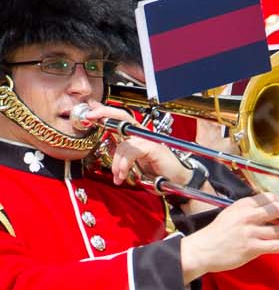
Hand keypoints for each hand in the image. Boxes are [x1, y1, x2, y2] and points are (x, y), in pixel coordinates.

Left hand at [76, 103, 190, 189]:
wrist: (178, 180)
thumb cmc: (158, 172)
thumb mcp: (134, 163)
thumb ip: (121, 153)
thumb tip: (108, 145)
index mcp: (136, 135)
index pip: (120, 117)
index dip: (105, 111)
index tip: (90, 110)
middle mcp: (142, 133)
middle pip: (122, 115)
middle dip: (104, 113)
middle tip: (90, 116)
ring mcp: (148, 139)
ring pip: (123, 142)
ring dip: (116, 162)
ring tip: (117, 176)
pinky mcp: (153, 148)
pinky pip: (131, 151)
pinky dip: (123, 164)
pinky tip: (122, 174)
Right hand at [179, 193, 278, 280]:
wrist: (202, 250)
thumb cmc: (216, 234)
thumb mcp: (230, 214)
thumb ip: (247, 211)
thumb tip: (266, 212)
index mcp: (242, 205)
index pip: (268, 198)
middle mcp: (248, 216)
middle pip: (278, 209)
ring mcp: (251, 232)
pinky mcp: (252, 248)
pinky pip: (277, 245)